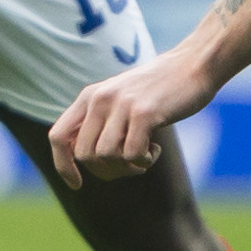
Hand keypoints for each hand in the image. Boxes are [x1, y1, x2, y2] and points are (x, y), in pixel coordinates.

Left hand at [47, 49, 213, 188]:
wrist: (193, 65)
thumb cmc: (158, 91)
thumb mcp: (120, 100)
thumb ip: (99, 123)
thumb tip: (83, 160)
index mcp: (89, 96)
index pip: (57, 137)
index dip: (63, 166)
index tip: (78, 185)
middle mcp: (100, 98)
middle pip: (84, 155)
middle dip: (106, 171)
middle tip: (129, 165)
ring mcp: (121, 105)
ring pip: (106, 157)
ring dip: (127, 167)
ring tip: (144, 154)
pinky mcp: (144, 113)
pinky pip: (132, 155)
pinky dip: (144, 161)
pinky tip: (155, 148)